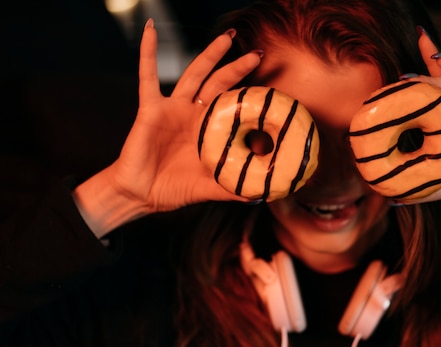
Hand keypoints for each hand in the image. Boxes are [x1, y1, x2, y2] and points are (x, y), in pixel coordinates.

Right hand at [73, 19, 261, 236]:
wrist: (140, 195)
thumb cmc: (172, 190)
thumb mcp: (209, 188)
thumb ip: (233, 188)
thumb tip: (260, 196)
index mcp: (208, 131)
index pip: (233, 108)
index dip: (251, 98)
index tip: (273, 90)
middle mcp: (193, 115)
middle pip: (219, 84)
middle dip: (238, 68)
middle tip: (258, 53)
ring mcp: (172, 109)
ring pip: (194, 75)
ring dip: (210, 55)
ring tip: (228, 38)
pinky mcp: (150, 108)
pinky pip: (147, 76)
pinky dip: (148, 52)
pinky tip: (151, 30)